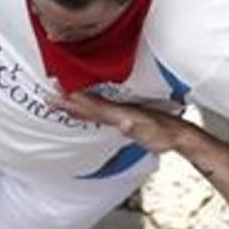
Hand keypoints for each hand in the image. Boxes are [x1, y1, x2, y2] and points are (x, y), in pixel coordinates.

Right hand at [50, 92, 184, 152]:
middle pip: (88, 103)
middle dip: (69, 98)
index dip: (77, 100)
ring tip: (57, 97)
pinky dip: (85, 109)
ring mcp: (119, 113)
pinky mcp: (121, 117)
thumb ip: (135, 130)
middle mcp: (118, 110)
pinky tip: (78, 111)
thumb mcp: (151, 135)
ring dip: (74, 101)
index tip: (60, 94)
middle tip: (49, 93)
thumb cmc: (164, 135)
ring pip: (91, 105)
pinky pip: (97, 111)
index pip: (94, 106)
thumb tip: (124, 123)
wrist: (178, 134)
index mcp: (121, 113)